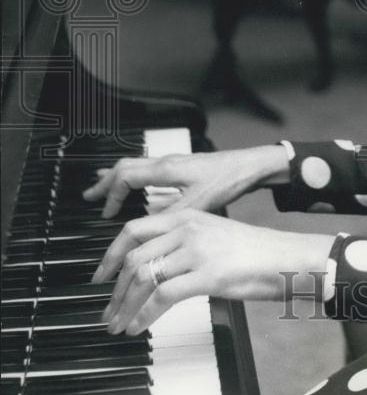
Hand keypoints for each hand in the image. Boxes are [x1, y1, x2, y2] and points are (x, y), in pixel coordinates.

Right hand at [82, 145, 288, 217]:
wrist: (250, 167)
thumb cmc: (228, 180)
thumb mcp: (198, 204)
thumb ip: (170, 215)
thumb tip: (146, 231)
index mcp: (166, 169)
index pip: (126, 177)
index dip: (111, 196)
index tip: (105, 214)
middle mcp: (166, 162)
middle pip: (125, 166)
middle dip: (105, 182)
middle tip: (89, 196)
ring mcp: (174, 163)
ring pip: (137, 166)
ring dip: (118, 178)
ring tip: (103, 188)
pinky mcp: (183, 168)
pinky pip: (149, 169)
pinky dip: (136, 178)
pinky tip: (138, 189)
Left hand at [93, 209, 333, 334]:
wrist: (288, 258)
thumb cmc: (256, 253)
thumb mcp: (214, 237)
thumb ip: (184, 245)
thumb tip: (155, 271)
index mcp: (188, 216)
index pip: (134, 230)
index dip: (111, 255)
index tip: (101, 277)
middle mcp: (188, 229)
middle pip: (135, 257)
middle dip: (114, 289)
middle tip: (107, 310)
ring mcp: (197, 251)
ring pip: (144, 278)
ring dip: (125, 306)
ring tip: (119, 324)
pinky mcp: (208, 275)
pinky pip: (163, 297)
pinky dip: (144, 315)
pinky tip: (139, 327)